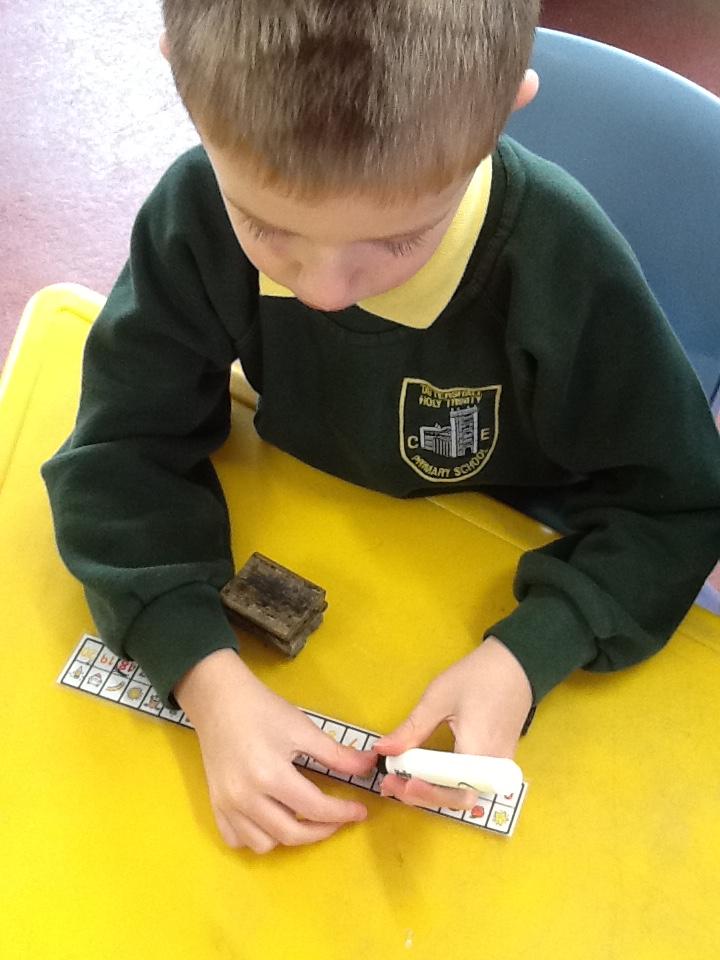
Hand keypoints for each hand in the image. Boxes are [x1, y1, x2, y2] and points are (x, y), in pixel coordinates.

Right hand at [175, 649, 374, 853]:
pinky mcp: (216, 804)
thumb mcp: (303, 728)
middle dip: (322, 830)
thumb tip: (369, 767)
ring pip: (263, 844)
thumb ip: (336, 755)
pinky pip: (236, 839)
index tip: (360, 811)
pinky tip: (271, 820)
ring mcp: (227, 804)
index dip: (342, 813)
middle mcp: (246, 798)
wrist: (220, 699)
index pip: (314, 808)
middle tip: (339, 818)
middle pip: (291, 834)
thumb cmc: (263, 709)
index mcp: (271, 775)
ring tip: (304, 817)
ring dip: (289, 837)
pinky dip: (257, 837)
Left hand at [373, 637, 531, 810]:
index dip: (423, 793)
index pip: (454, 792)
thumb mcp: (438, 698)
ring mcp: (498, 766)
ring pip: (465, 792)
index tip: (395, 781)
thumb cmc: (478, 676)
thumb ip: (412, 728)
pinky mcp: (497, 760)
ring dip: (434, 791)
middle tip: (393, 783)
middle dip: (424, 796)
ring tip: (404, 779)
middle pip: (459, 799)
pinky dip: (446, 782)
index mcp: (479, 752)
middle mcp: (493, 767)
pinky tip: (425, 771)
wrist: (517, 663)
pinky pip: (472, 781)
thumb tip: (382, 749)